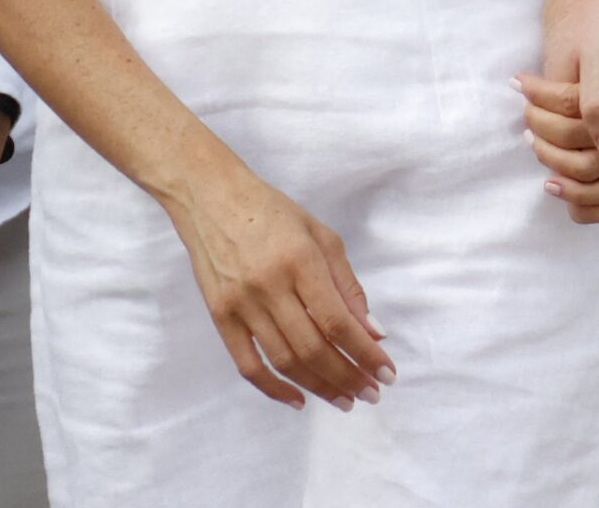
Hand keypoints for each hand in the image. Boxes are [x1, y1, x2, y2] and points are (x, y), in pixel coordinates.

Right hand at [160, 155, 391, 412]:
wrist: (212, 198)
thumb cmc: (273, 212)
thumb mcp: (320, 234)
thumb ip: (347, 283)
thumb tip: (372, 330)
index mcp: (301, 259)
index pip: (338, 320)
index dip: (365, 352)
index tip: (387, 373)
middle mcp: (270, 285)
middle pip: (313, 347)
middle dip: (348, 376)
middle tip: (371, 393)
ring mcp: (242, 304)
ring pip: (285, 361)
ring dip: (319, 387)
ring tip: (345, 399)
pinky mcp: (220, 317)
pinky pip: (248, 366)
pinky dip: (274, 389)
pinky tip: (299, 399)